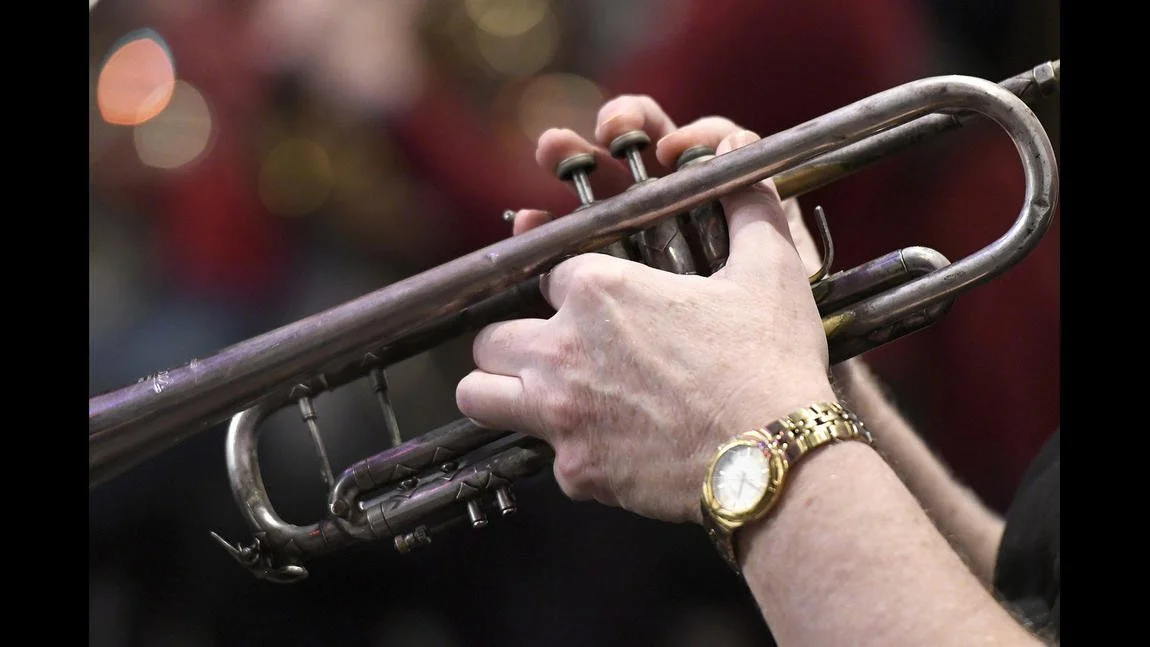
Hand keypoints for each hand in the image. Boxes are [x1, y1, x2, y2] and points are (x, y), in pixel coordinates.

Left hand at [456, 96, 835, 523]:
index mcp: (598, 290)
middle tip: (557, 351)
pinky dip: (567, 451)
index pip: (545, 273)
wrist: (775, 462)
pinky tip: (606, 446)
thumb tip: (735, 154)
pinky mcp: (573, 471)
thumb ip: (746, 204)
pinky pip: (541, 456)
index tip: (596, 303)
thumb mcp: (771, 269)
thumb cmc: (770, 364)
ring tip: (539, 395)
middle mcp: (562, 348)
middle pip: (492, 335)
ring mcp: (559, 413)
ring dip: (501, 389)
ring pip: (477, 392)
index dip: (570, 288)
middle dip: (518, 339)